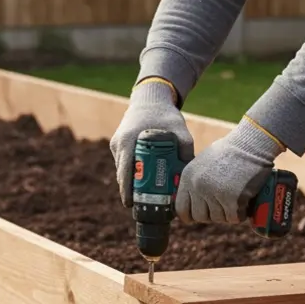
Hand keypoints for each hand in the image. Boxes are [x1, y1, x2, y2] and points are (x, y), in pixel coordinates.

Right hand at [109, 78, 194, 206]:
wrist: (150, 98)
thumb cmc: (165, 114)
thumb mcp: (179, 129)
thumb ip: (186, 147)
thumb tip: (188, 170)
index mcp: (129, 142)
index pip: (125, 173)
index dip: (127, 191)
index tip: (131, 204)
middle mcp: (119, 144)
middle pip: (122, 175)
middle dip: (130, 191)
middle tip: (141, 205)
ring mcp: (116, 144)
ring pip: (121, 170)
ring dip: (130, 182)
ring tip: (143, 196)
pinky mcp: (116, 143)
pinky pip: (122, 162)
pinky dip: (130, 172)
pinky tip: (142, 180)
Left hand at [176, 119, 283, 223]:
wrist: (251, 145)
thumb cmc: (230, 152)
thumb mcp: (203, 163)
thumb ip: (195, 182)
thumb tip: (193, 202)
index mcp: (188, 177)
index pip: (181, 209)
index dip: (190, 215)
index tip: (198, 216)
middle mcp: (198, 186)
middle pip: (200, 217)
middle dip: (212, 214)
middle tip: (223, 205)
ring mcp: (214, 193)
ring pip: (218, 218)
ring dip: (228, 212)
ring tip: (236, 197)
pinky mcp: (231, 200)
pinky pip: (234, 218)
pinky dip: (241, 213)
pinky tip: (244, 202)